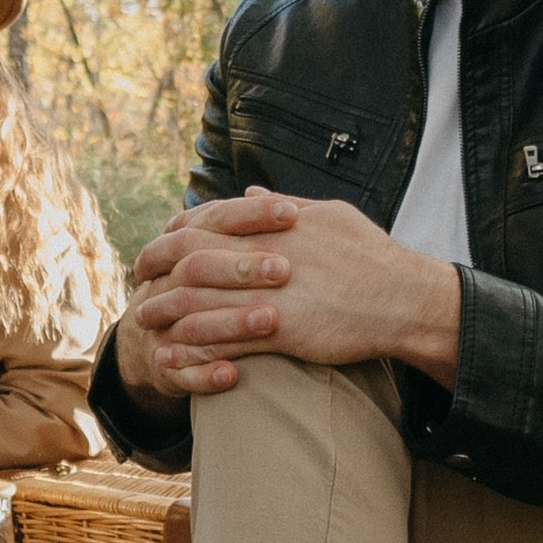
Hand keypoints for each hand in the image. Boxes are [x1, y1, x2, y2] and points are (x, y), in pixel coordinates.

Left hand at [122, 187, 462, 393]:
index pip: (209, 219)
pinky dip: (193, 347)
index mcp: (275, 224)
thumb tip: (254, 189)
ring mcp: (272, 293)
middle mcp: (267, 254)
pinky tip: (175, 353)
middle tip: (136, 276)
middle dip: (157, 265)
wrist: (406, 299)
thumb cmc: (373, 258)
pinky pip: (224, 340)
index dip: (176, 230)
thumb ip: (285, 205)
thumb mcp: (331, 216)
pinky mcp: (281, 331)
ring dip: (166, 309)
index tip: (159, 240)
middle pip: (192, 254)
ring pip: (200, 298)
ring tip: (144, 319)